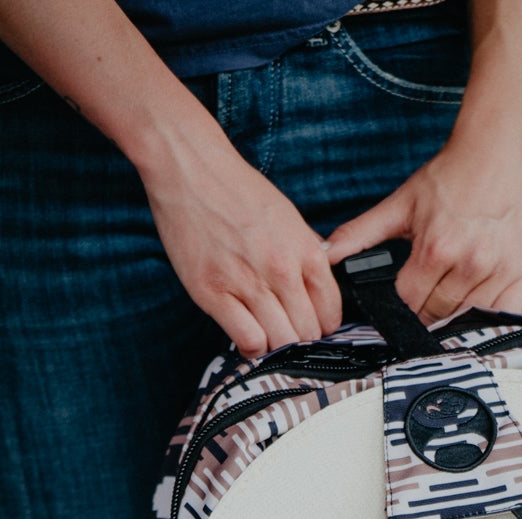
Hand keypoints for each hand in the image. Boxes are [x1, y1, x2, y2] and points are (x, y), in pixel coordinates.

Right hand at [137, 99, 343, 356]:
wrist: (190, 168)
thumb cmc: (236, 190)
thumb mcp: (287, 216)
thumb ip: (306, 252)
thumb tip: (319, 284)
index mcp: (305, 251)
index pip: (331, 311)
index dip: (323, 324)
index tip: (311, 325)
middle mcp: (281, 270)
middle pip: (307, 333)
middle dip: (300, 339)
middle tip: (287, 332)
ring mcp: (247, 283)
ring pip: (280, 343)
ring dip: (276, 346)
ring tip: (266, 333)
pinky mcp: (213, 293)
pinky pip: (248, 341)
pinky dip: (251, 347)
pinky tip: (247, 335)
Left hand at [325, 137, 521, 324]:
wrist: (499, 152)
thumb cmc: (451, 176)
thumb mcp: (401, 203)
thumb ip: (361, 233)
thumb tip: (325, 253)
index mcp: (435, 249)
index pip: (407, 304)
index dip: (396, 309)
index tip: (395, 306)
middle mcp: (468, 264)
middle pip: (435, 316)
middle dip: (422, 314)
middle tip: (419, 303)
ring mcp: (497, 271)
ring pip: (465, 319)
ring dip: (451, 318)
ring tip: (443, 302)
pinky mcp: (520, 275)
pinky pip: (501, 316)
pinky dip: (485, 319)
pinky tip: (473, 308)